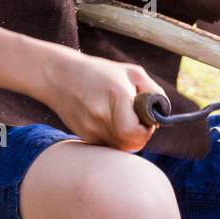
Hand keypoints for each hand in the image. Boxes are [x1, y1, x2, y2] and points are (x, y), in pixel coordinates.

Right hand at [40, 49, 161, 149]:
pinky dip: (114, 137)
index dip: (147, 130)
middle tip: (138, 122)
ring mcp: (90, 128)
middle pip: (131, 144)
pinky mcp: (83, 135)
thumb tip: (162, 113)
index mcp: (116, 95)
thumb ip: (153, 91)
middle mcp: (101, 115)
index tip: (147, 120)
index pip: (137, 132)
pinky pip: (107, 145)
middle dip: (140, 136)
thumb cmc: (98, 71)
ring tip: (123, 120)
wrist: (57, 75)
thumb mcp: (131, 73)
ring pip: (119, 147)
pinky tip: (109, 121)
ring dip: (127, 138)